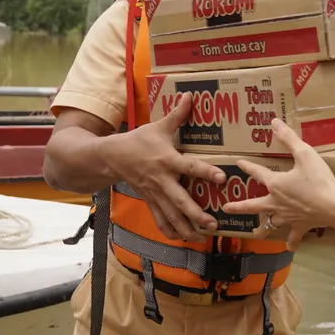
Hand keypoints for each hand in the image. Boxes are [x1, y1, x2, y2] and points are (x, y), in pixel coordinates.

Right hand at [102, 93, 226, 241]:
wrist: (112, 157)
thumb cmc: (139, 140)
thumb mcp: (157, 126)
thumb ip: (177, 114)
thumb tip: (190, 95)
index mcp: (167, 160)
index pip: (189, 166)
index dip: (206, 171)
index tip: (222, 177)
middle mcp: (162, 180)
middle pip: (180, 200)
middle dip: (196, 214)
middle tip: (213, 223)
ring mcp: (155, 194)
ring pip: (171, 216)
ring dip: (187, 228)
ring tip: (203, 237)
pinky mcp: (150, 201)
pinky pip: (160, 220)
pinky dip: (171, 231)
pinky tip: (183, 239)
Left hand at [222, 119, 334, 250]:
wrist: (334, 206)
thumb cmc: (319, 179)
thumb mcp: (305, 154)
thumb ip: (289, 138)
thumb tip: (274, 122)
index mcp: (276, 184)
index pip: (257, 173)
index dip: (247, 167)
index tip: (238, 163)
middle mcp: (277, 203)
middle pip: (254, 206)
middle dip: (239, 207)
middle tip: (226, 208)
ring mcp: (287, 217)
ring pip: (270, 224)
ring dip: (261, 228)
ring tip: (254, 233)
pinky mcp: (300, 226)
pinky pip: (293, 237)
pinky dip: (291, 242)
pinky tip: (289, 246)